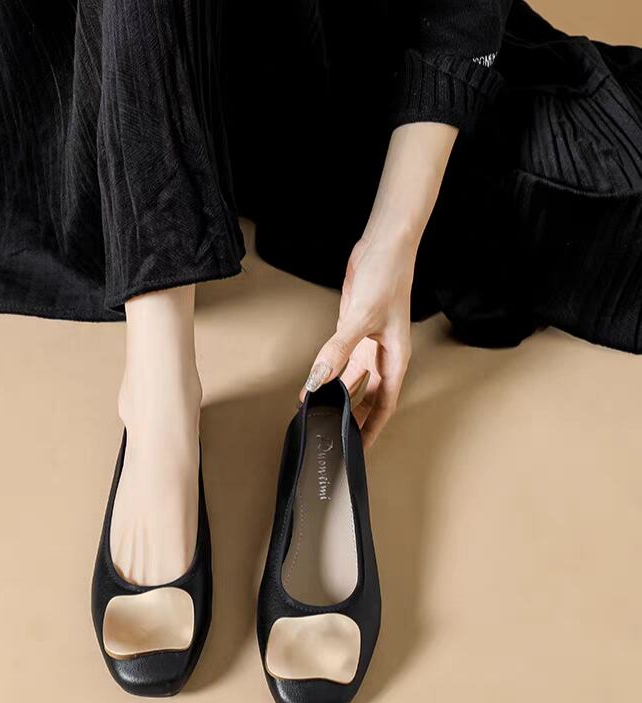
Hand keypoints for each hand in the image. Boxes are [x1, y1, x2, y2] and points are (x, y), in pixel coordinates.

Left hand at [301, 233, 415, 447]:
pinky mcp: (352, 332)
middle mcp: (382, 356)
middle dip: (351, 417)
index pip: (383, 405)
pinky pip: (339, 361)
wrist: (384, 245)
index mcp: (395, 359)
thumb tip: (318, 377)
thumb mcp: (362, 318)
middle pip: (367, 398)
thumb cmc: (388, 278)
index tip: (357, 449)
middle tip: (330, 436)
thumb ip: (338, 349)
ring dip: (336, 396)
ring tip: (316, 413)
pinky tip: (314, 383)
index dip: (371, 429)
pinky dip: (327, 373)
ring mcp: (367, 344)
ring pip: (352, 381)